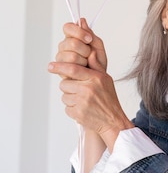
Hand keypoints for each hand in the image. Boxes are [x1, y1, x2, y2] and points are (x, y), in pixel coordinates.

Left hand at [48, 19, 132, 149]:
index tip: (50, 65)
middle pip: (64, 83)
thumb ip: (95, 65)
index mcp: (95, 78)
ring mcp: (82, 102)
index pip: (73, 69)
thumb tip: (89, 52)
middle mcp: (88, 89)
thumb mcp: (105, 79)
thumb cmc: (109, 98)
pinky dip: (72, 108)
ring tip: (83, 100)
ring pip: (64, 96)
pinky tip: (83, 108)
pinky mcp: (78, 114)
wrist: (112, 120)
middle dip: (68, 85)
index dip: (60, 66)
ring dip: (70, 97)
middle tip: (77, 89)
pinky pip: (67, 107)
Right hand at [55, 18, 106, 73]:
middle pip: (71, 42)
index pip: (67, 27)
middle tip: (89, 54)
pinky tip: (82, 69)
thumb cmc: (97, 62)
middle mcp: (64, 46)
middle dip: (85, 50)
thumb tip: (81, 21)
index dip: (78, 32)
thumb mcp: (98, 46)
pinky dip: (80, 68)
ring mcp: (61, 57)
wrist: (97, 79)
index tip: (89, 39)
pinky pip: (68, 67)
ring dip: (83, 60)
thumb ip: (90, 34)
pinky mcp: (59, 69)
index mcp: (72, 37)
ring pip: (71, 55)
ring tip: (86, 63)